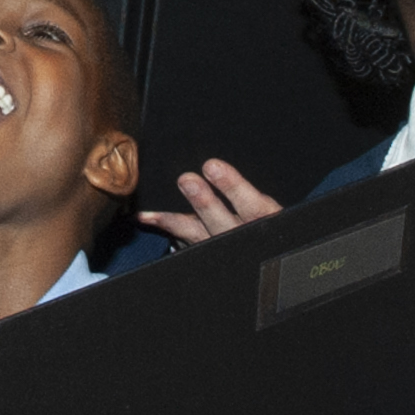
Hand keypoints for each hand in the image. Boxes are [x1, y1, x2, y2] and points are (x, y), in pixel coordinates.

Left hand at [137, 158, 283, 246]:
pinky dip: (166, 226)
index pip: (254, 206)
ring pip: (199, 236)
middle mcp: (242, 236)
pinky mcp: (204, 253)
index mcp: (265, 219)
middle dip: (203, 203)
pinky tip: (148, 217)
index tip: (211, 166)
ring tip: (158, 207)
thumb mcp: (266, 202)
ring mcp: (221, 248)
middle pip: (224, 225)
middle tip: (185, 180)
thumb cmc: (264, 218)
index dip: (233, 187)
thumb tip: (216, 161)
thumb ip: (246, 187)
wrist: (263, 251)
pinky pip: (183, 241)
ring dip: (177, 219)